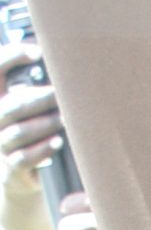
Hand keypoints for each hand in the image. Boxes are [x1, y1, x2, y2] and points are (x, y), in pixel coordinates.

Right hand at [0, 47, 61, 181]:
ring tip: (65, 119)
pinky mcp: (12, 168)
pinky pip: (24, 158)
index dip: (11, 56)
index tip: (36, 52)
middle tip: (61, 95)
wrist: (20, 178)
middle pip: (13, 105)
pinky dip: (43, 150)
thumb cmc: (30, 137)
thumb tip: (64, 70)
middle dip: (39, 99)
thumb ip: (36, 91)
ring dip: (45, 124)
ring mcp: (2, 144)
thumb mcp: (29, 112)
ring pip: (20, 131)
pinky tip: (58, 142)